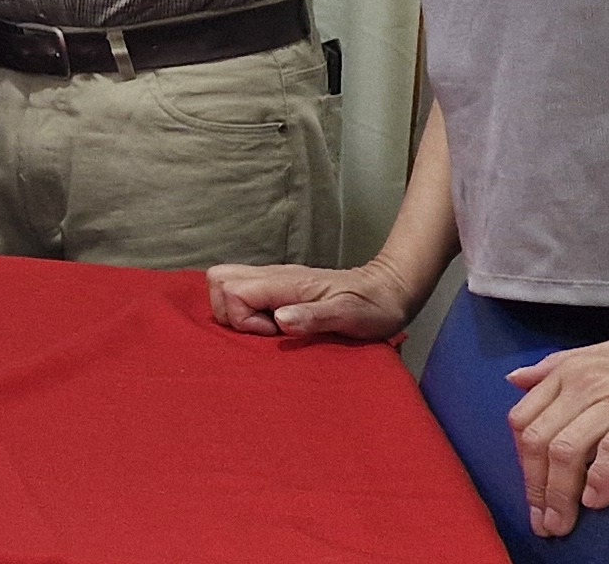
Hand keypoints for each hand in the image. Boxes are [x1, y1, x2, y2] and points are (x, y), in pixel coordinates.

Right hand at [208, 259, 423, 341]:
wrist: (389, 290)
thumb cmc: (372, 307)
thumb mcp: (350, 316)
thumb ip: (314, 317)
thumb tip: (280, 319)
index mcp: (285, 282)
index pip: (232, 289)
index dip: (243, 319)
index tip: (274, 333)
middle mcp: (273, 276)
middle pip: (219, 279)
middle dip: (228, 312)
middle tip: (263, 332)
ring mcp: (274, 280)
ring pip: (225, 282)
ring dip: (235, 312)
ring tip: (267, 331)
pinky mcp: (277, 287)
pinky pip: (242, 291)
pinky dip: (245, 311)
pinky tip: (272, 327)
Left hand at [507, 339, 608, 538]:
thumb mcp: (602, 359)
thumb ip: (557, 367)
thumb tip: (515, 379)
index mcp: (571, 371)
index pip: (524, 421)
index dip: (521, 464)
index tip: (532, 496)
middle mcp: (588, 382)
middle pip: (540, 440)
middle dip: (537, 488)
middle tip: (544, 522)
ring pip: (569, 449)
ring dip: (561, 494)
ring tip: (564, 523)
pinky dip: (600, 478)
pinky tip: (596, 500)